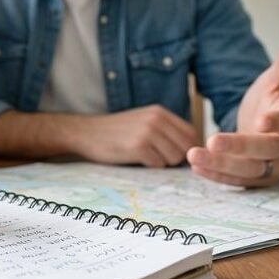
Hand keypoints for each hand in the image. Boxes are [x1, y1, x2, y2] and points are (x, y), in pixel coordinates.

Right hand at [71, 105, 197, 166]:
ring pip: (174, 158)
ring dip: (162, 162)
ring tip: (146, 156)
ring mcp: (147, 132)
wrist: (86, 132)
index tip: (175, 155)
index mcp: (159, 112)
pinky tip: (137, 159)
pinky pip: (158, 164)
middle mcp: (156, 119)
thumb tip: (192, 151)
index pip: (190, 133)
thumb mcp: (143, 120)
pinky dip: (150, 165)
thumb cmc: (116, 131)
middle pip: (185, 147)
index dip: (187, 147)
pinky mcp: (138, 147)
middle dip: (175, 158)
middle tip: (158, 158)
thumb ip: (165, 130)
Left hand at [187, 35, 278, 186]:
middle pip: (266, 150)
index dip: (276, 121)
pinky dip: (215, 175)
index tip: (260, 120)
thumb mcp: (275, 82)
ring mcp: (270, 166)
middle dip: (239, 147)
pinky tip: (195, 165)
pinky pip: (235, 181)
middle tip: (213, 141)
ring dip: (220, 164)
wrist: (265, 131)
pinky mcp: (254, 180)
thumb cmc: (270, 105)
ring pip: (248, 169)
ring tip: (194, 155)